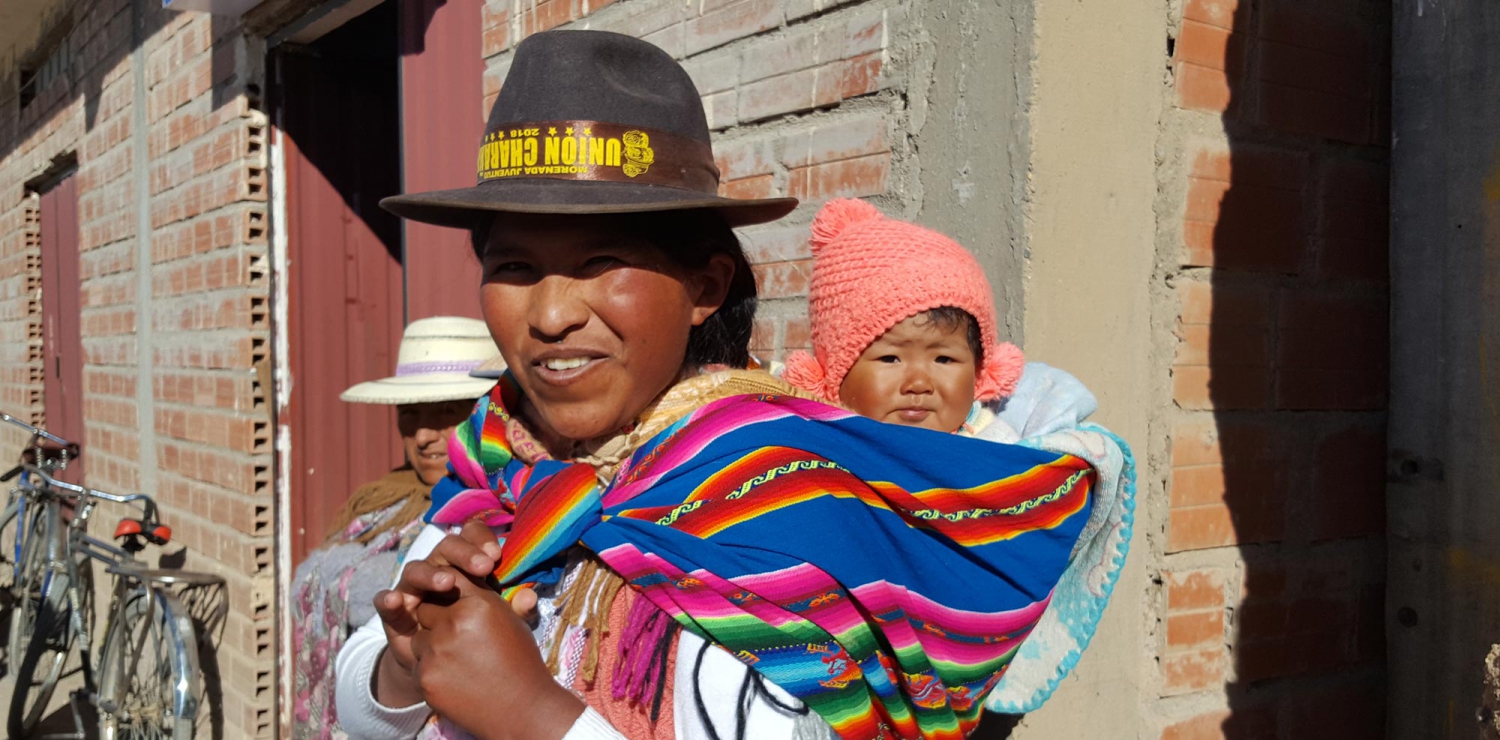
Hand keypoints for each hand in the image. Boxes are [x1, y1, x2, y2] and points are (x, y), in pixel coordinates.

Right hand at [372, 522, 503, 705]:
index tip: (496, 555)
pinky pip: (387, 601)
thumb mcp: (498, 622)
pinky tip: (396, 599)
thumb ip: (514, 609)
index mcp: (466, 565)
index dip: (482, 539)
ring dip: (431, 573)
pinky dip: (389, 598)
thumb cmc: (476, 634)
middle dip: (465, 554)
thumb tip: (530, 597)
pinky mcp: (395, 612)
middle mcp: (438, 569)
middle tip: (483, 566)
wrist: (447, 668)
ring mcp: (414, 589)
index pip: (471, 537)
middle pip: (446, 547)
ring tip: (447, 583)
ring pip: (417, 570)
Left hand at [410, 562, 583, 739]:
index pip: (451, 580)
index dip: (451, 591)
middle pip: (427, 607)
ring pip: (418, 637)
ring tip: (458, 659)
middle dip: (438, 618)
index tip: (456, 601)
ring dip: (431, 644)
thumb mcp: (513, 623)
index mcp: (479, 604)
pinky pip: (417, 664)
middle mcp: (454, 622)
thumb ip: (493, 599)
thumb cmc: (521, 662)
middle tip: (458, 637)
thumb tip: (492, 579)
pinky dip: (430, 669)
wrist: (521, 709)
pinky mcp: (425, 677)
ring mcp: (436, 651)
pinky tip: (453, 677)